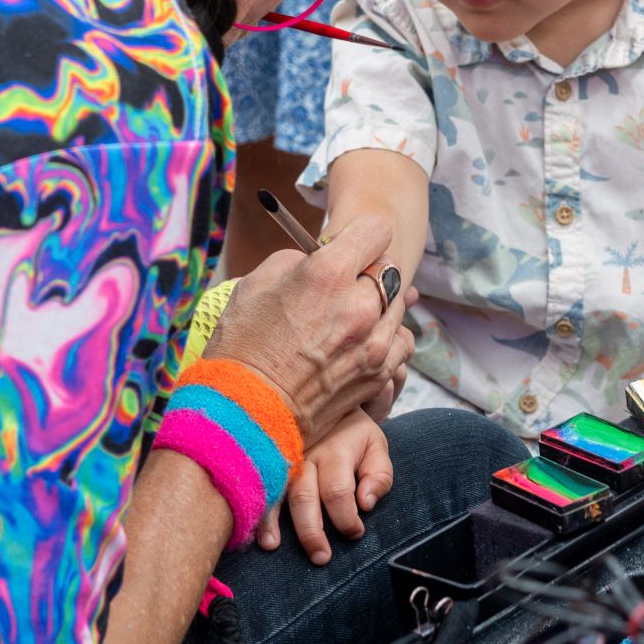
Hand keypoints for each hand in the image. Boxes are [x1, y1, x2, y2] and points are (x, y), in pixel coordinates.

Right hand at [206, 216, 414, 446]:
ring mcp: (374, 342)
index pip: (376, 230)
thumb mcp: (255, 283)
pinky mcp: (378, 374)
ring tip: (347, 317)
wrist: (244, 414)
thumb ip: (296, 260)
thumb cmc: (241, 347)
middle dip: (367, 270)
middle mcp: (360, 304)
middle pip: (388, 267)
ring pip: (398, 304)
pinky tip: (363, 340)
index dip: (360, 234)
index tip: (347, 245)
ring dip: (378, 304)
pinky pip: (401, 341)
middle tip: (341, 285)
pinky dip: (387, 336)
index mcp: (328, 273)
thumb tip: (317, 258)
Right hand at [252, 410, 394, 564]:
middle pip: (304, 495)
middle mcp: (306, 454)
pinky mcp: (269, 460)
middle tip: (321, 558)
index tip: (356, 533)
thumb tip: (366, 504)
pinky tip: (252, 528)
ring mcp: (283, 457)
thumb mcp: (377, 447)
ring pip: (276, 490)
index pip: (338, 491)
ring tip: (271, 546)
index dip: (346, 518)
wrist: (325, 398)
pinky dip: (255, 507)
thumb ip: (378, 476)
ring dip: (271, 521)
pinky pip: (259, 485)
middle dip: (311, 531)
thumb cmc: (353, 434)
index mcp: (336, 451)